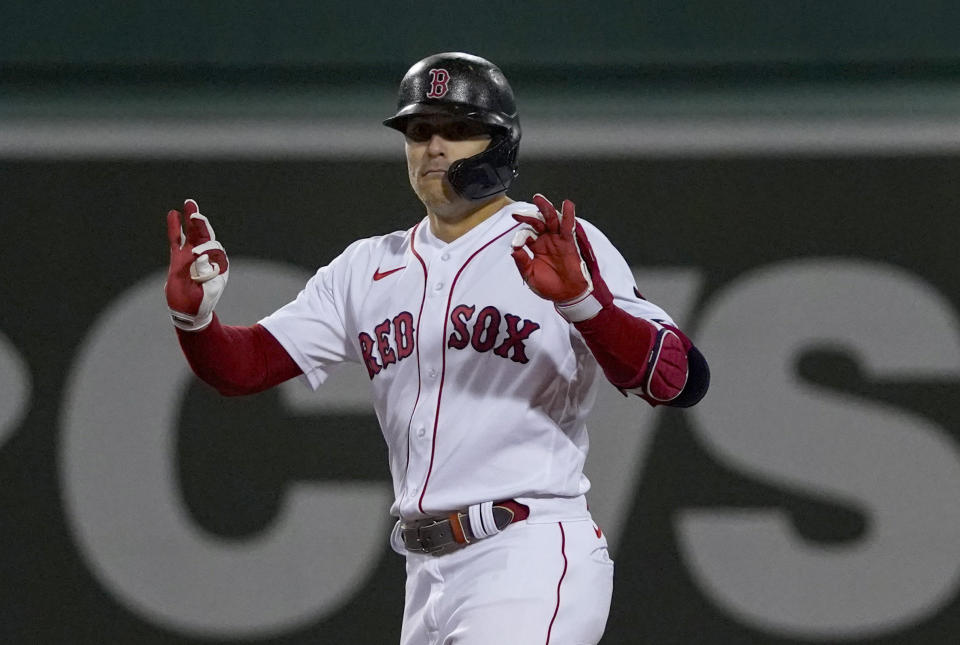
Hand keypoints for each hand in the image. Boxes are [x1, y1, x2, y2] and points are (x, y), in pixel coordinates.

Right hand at [165, 199, 228, 330]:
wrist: (189, 311)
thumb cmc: (202, 302)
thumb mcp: (207, 290)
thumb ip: (204, 275)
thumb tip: (200, 257)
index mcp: (217, 264)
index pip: (213, 248)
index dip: (206, 248)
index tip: (195, 254)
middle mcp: (205, 257)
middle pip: (204, 235)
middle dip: (201, 222)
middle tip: (194, 210)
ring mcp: (190, 256)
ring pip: (191, 233)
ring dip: (190, 219)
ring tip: (188, 203)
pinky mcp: (178, 258)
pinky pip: (176, 240)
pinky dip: (174, 227)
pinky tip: (173, 214)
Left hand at [510, 194, 611, 320]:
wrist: (567, 295)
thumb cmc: (549, 286)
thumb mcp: (530, 276)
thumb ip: (522, 262)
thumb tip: (514, 250)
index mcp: (535, 247)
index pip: (525, 234)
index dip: (520, 237)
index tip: (518, 244)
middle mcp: (546, 240)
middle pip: (537, 222)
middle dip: (528, 214)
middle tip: (519, 212)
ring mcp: (557, 240)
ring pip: (551, 219)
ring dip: (545, 208)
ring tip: (538, 199)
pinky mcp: (568, 242)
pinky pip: (568, 227)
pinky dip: (568, 215)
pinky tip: (567, 205)